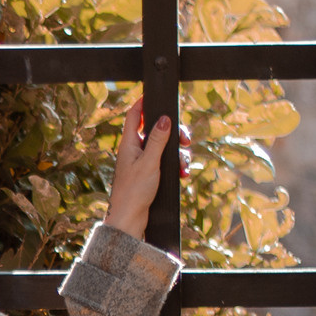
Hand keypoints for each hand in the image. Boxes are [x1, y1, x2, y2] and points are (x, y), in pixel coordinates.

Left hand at [105, 94, 174, 242]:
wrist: (130, 219)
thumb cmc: (134, 191)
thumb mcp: (149, 162)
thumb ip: (157, 140)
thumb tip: (164, 118)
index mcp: (129, 144)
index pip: (134, 116)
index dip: (143, 104)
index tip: (155, 95)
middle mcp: (134, 151)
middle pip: (156, 130)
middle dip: (174, 133)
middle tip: (186, 139)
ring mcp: (142, 163)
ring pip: (165, 147)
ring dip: (177, 154)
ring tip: (183, 166)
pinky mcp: (149, 175)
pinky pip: (166, 163)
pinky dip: (175, 166)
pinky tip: (182, 174)